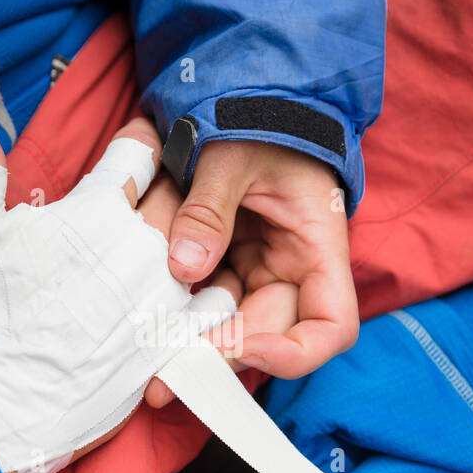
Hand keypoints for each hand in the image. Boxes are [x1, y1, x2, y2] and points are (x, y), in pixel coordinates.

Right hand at [0, 104, 238, 472]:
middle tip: (165, 200)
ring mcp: (163, 296)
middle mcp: (141, 246)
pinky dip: (216, 304)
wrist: (2, 402)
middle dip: (176, 193)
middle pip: (181, 197)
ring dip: (202, 247)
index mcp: (97, 209)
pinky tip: (203, 302)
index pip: (139, 149)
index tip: (142, 146)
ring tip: (190, 252)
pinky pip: (219, 314)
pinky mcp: (175, 344)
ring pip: (209, 252)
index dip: (141, 142)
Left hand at [145, 140, 358, 406]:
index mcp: (316, 246)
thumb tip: (183, 267)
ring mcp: (254, 271)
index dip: (292, 354)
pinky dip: (173, 311)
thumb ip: (208, 206)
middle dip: (214, 358)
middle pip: (263, 337)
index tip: (242, 352)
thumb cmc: (259, 115)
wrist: (247, 92)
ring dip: (186, 339)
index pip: (330, 327)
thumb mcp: (233, 152)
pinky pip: (199, 300)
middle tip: (159, 379)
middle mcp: (290, 270)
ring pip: (224, 325)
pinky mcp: (222, 266)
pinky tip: (141, 319)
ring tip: (142, 352)